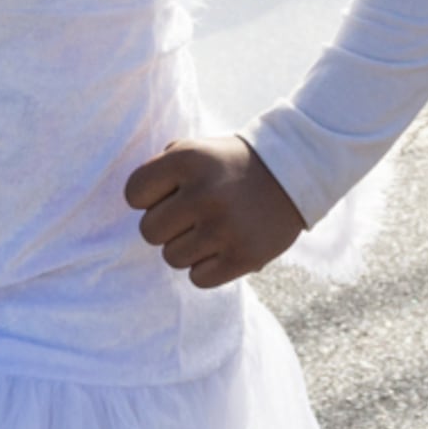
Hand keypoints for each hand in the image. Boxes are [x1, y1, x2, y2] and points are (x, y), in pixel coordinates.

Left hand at [125, 137, 306, 287]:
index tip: (171, 194)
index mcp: (187, 159)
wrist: (294, 172)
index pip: (133, 194)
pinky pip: (197, 279)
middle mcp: (203, 192)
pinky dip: (208, 268)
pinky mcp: (243, 257)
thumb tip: (134, 202)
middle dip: (168, 226)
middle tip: (193, 215)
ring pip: (172, 258)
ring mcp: (223, 227)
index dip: (148, 198)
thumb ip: (161, 170)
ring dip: (188, 248)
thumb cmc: (231, 164)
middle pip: (149, 232)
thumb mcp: (196, 150)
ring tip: (212, 229)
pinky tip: (224, 247)